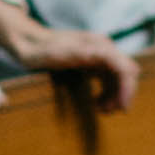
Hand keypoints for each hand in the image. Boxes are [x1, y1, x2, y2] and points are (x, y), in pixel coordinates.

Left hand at [0, 2, 144, 107]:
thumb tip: (100, 55)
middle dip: (122, 94)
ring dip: (114, 96)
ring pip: (118, 78)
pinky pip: (108, 79)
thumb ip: (78, 53)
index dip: (127, 89)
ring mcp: (98, 55)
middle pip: (125, 74)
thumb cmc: (40, 49)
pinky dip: (107, 92)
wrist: (27, 42)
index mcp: (98, 46)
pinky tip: (96, 103)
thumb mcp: (57, 53)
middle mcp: (103, 48)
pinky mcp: (92, 62)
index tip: (122, 108)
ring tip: (101, 110)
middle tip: (108, 112)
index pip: (124, 68)